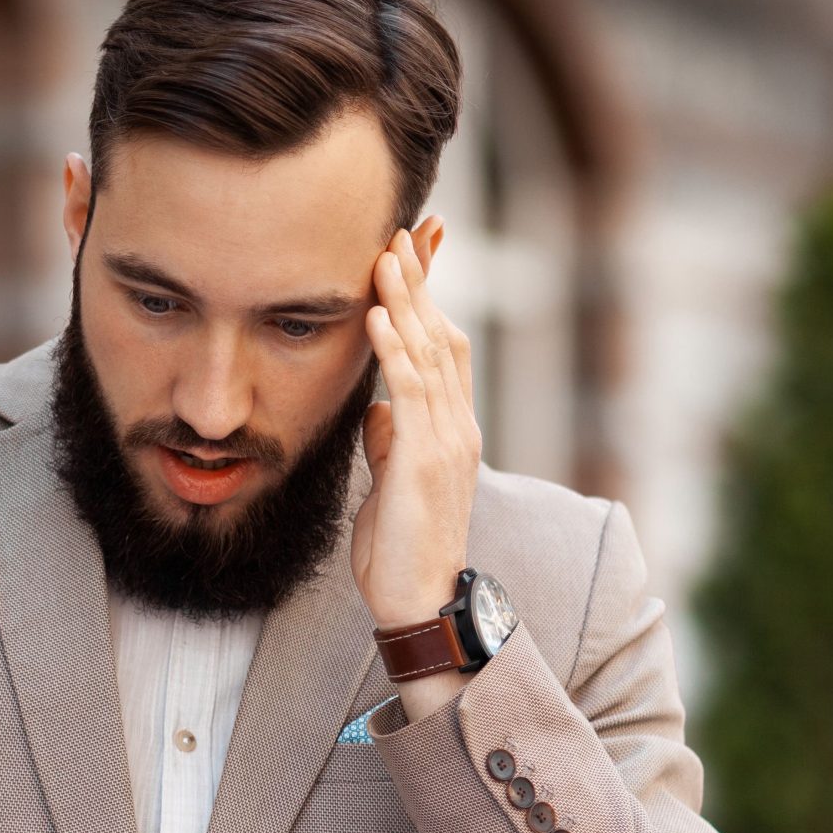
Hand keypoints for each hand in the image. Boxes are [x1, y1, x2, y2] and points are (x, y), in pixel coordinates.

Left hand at [351, 216, 477, 630]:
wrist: (418, 602)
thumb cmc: (399, 550)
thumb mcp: (389, 485)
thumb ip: (389, 443)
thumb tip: (377, 411)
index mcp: (450, 430)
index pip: (444, 348)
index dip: (429, 299)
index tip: (412, 254)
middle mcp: (458, 426)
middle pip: (443, 335)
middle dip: (421, 282)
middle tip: (400, 230)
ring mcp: (447, 441)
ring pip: (430, 353)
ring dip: (406, 300)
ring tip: (385, 254)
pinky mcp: (427, 460)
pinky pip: (411, 392)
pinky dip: (393, 349)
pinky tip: (374, 315)